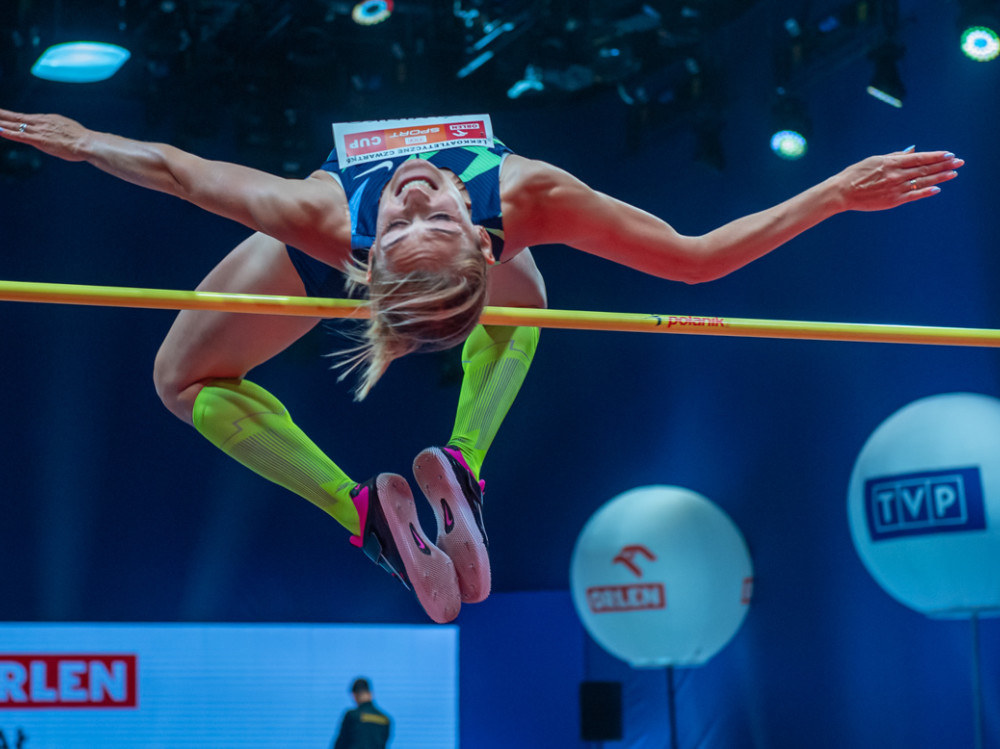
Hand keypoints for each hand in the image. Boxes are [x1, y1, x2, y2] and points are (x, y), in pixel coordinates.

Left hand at [0, 108, 90, 161]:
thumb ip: (57, 130)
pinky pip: (20, 136)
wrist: (87, 143)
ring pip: (15, 125)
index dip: (10, 115)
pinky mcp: (40, 140)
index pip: (24, 117)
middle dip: (1, 115)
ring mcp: (39, 131)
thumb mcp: (67, 130)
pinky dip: (8, 133)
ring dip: (1, 122)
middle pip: (16, 117)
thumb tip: (56, 133)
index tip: (1, 113)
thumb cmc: (82, 139)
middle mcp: (40, 122)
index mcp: (47, 120)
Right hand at [835, 148, 963, 211]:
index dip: (936, 156)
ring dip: (940, 177)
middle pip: (925, 169)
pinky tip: (937, 189)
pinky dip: (925, 192)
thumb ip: (895, 156)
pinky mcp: (892, 200)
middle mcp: (896, 175)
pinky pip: (913, 196)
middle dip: (944, 165)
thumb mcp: (874, 160)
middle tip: (959, 162)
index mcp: (891, 162)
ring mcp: (895, 188)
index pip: (919, 158)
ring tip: (953, 174)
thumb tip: (913, 151)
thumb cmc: (855, 174)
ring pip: (922, 181)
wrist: (841, 192)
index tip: (949, 154)